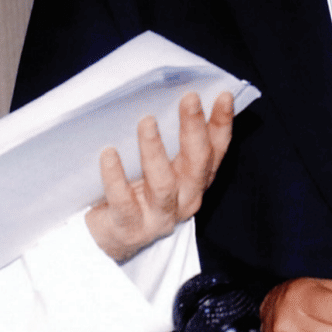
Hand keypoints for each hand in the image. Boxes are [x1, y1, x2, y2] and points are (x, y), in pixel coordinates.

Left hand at [85, 90, 234, 262]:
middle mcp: (184, 199)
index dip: (222, 124)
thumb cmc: (135, 189)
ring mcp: (159, 216)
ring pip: (162, 184)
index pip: (215, 150)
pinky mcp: (130, 227)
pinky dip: (115, 176)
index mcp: (194, 180)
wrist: (111, 236)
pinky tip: (108, 153)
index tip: (223, 95)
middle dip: (194, 129)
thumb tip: (165, 95)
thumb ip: (167, 140)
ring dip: (155, 150)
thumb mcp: (157, 164)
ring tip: (146, 121)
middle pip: (196, 163)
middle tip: (189, 98)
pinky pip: (123, 201)